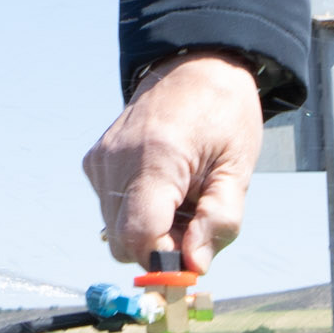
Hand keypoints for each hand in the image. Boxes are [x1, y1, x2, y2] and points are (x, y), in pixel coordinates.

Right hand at [82, 52, 262, 270]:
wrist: (195, 66)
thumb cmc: (223, 113)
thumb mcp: (238, 168)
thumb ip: (219, 221)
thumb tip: (193, 266)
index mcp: (156, 157)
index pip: (139, 235)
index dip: (165, 260)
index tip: (191, 262)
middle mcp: (117, 159)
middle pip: (123, 241)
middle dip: (160, 247)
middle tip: (195, 221)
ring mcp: (100, 160)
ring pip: (115, 231)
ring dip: (150, 230)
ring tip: (182, 197)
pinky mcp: (94, 161)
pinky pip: (111, 210)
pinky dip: (137, 212)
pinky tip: (164, 187)